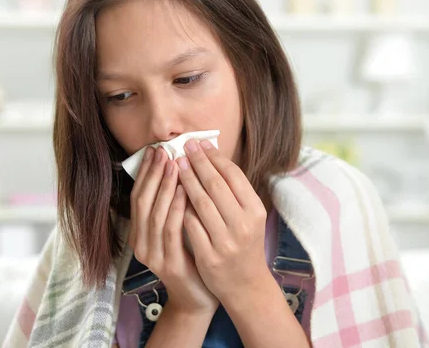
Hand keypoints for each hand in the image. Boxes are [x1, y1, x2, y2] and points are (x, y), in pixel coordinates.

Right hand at [129, 146, 218, 315]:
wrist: (199, 298)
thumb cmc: (193, 258)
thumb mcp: (181, 229)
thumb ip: (176, 205)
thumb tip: (180, 168)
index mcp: (141, 233)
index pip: (139, 196)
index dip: (146, 172)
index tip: (156, 149)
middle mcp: (142, 243)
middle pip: (143, 202)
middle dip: (153, 174)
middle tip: (164, 151)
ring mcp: (153, 255)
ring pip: (155, 214)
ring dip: (164, 186)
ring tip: (174, 164)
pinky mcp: (169, 264)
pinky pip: (171, 230)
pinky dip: (176, 208)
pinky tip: (184, 191)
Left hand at [176, 139, 270, 303]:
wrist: (246, 284)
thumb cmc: (245, 244)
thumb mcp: (249, 217)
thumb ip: (234, 192)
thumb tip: (212, 157)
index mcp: (255, 211)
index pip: (234, 176)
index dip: (215, 157)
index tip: (200, 143)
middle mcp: (243, 224)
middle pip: (216, 185)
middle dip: (197, 163)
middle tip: (183, 147)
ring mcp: (226, 241)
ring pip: (201, 203)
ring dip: (186, 180)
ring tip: (175, 164)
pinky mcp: (209, 256)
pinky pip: (190, 225)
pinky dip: (180, 207)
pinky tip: (172, 192)